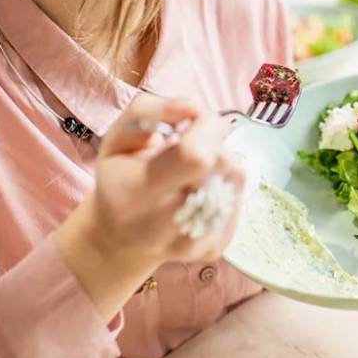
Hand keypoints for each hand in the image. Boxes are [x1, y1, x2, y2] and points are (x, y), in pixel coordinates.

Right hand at [55, 94, 245, 318]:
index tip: (194, 120)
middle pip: (222, 166)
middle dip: (213, 142)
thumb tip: (195, 108)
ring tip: (193, 169)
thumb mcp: (117, 135)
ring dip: (221, 162)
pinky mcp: (216, 249)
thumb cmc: (120, 176)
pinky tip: (202, 189)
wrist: (120, 236)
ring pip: (236, 179)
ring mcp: (192, 244)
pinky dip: (226, 184)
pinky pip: (240, 198)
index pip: (194, 156)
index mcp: (133, 194)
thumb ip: (150, 110)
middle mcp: (161, 227)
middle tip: (191, 144)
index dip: (206, 127)